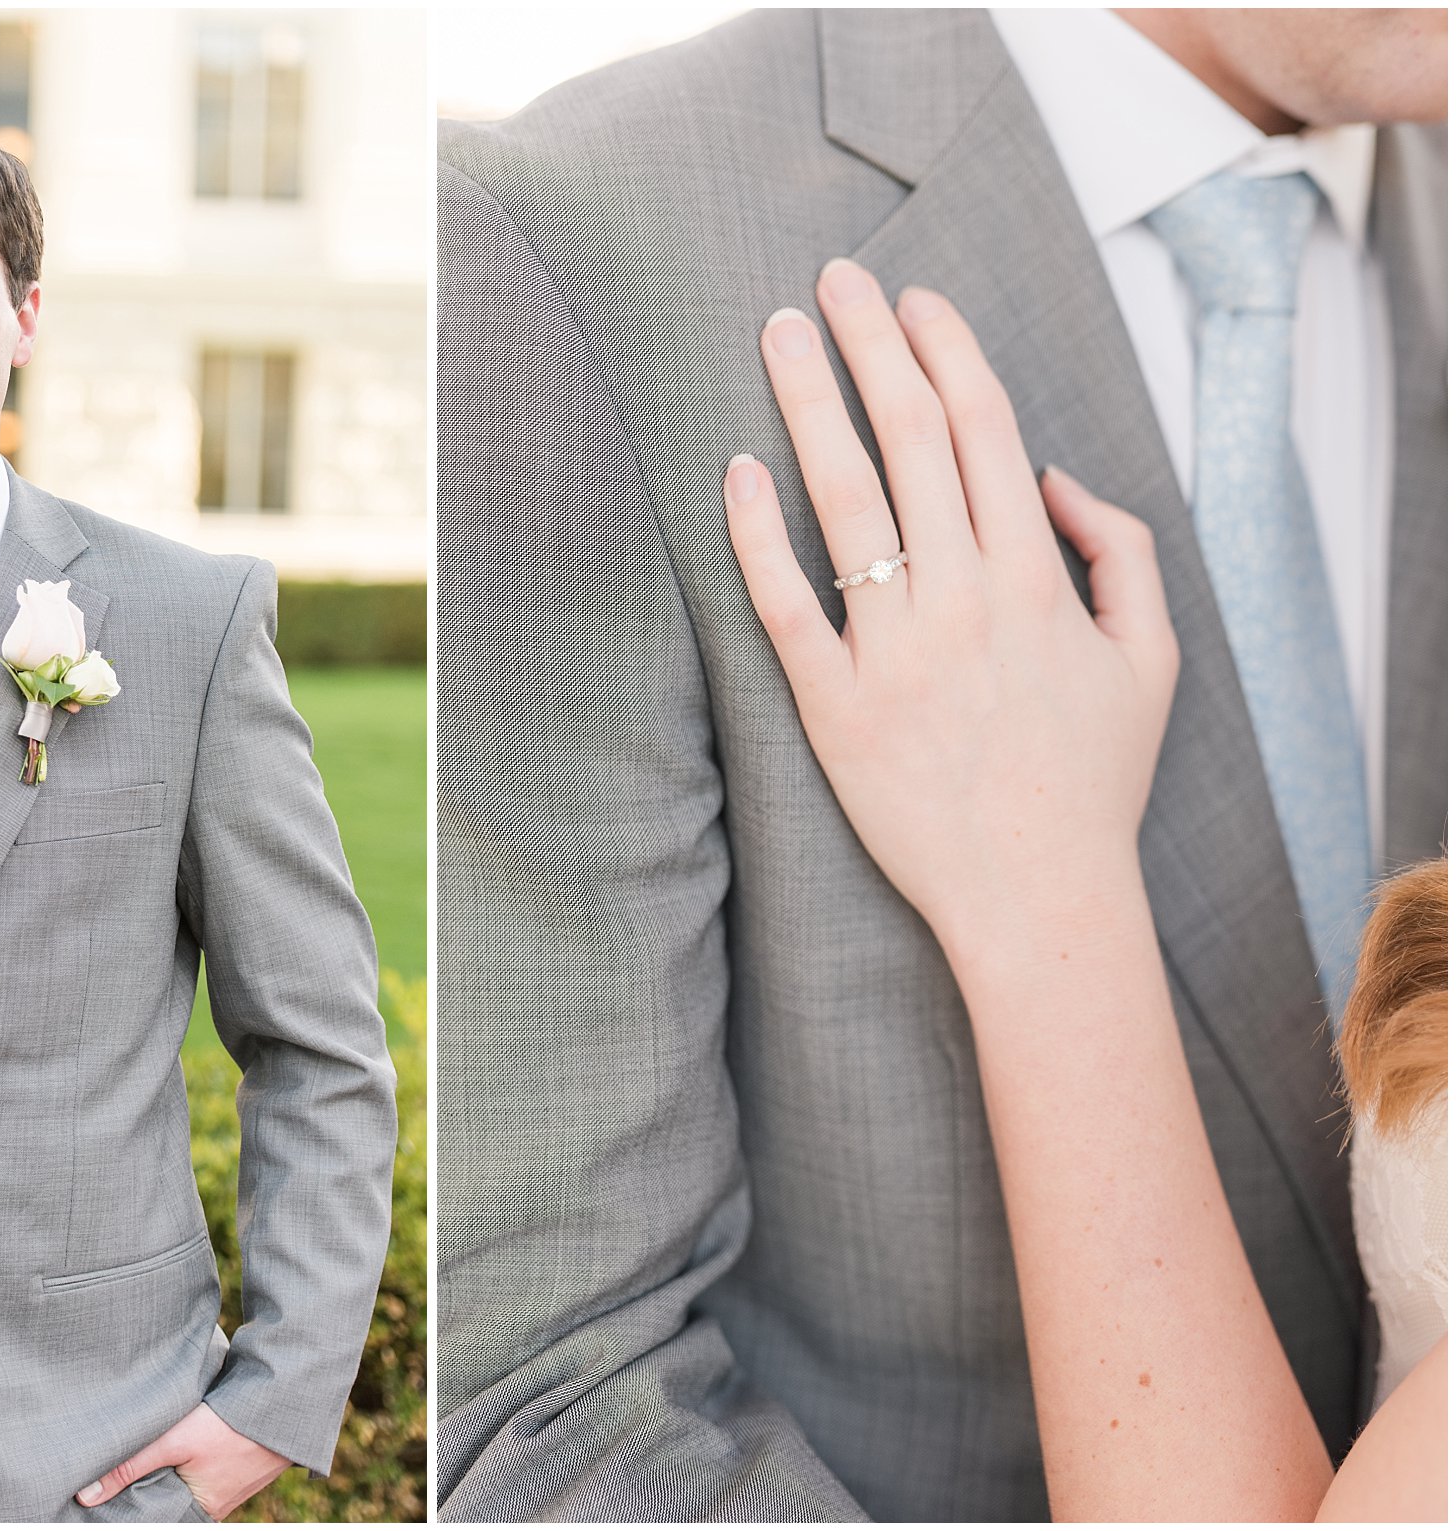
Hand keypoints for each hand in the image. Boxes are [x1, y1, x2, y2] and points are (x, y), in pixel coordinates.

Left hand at [76, 1402, 289, 1521]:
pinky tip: (172, 1447)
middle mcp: (212, 1506)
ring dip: (165, 1474)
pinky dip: (183, 1463)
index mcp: (198, 1511)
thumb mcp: (174, 1441)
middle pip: (167, 1502)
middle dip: (144, 1492)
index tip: (102, 1505)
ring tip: (137, 1461)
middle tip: (111, 1481)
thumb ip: (130, 1465)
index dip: (131, 1509)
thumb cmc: (229, 1427)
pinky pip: (199, 1472)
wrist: (281, 1406)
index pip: (154, 1518)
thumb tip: (85, 1496)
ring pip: (183, 1485)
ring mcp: (226, 1487)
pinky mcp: (233, 1467)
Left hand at [723, 258, 1177, 957]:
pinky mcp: (833, 707)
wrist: (1039, 898)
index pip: (982, 432)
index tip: (912, 298)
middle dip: (870, 346)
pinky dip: (757, 535)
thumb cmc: (1092, 781)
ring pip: (843, 501)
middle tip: (833, 280)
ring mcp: (891, 652)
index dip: (945, 352)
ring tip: (778, 334)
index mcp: (1036, 579)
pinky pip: (784, 605)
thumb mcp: (1151, 659)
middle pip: (908, 440)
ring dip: (807, 405)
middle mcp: (962, 600)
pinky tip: (736, 470)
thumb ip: (1123, 554)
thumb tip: (1055, 478)